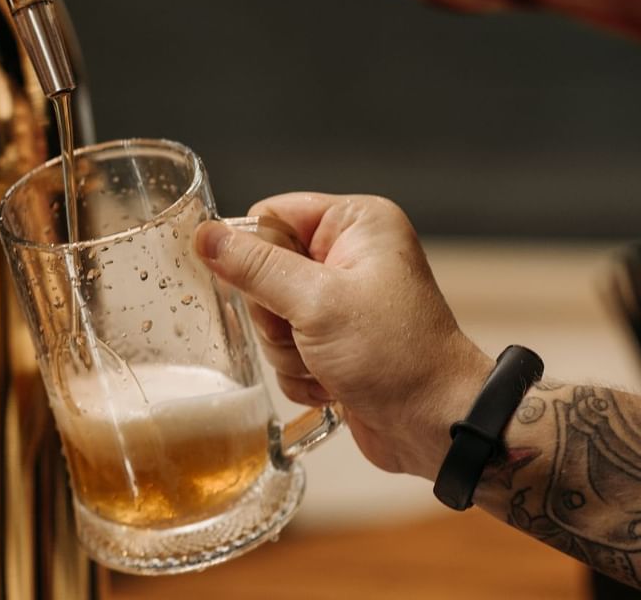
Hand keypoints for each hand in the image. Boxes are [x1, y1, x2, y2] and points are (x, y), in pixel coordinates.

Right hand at [194, 193, 493, 479]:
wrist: (435, 424)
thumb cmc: (397, 356)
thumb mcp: (316, 303)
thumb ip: (254, 268)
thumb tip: (205, 236)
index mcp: (355, 224)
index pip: (269, 216)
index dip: (257, 257)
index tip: (277, 293)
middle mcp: (348, 255)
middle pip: (261, 272)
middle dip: (275, 317)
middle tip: (308, 335)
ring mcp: (340, 301)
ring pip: (269, 318)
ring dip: (287, 351)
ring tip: (326, 364)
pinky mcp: (333, 341)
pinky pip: (284, 350)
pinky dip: (299, 373)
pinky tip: (331, 383)